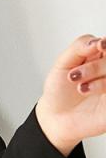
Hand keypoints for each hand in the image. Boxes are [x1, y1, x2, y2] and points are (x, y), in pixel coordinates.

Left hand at [36, 34, 105, 155]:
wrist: (56, 116)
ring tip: (81, 89)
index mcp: (98, 56)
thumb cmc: (60, 89)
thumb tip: (97, 41)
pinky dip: (103, 88)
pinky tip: (89, 92)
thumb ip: (79, 48)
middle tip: (74, 76)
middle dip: (95, 67)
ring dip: (99, 82)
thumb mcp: (63, 64)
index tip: (99, 46)